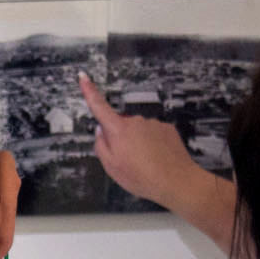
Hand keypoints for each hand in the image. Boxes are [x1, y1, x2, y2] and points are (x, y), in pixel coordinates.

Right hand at [77, 71, 210, 207]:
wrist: (176, 181)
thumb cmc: (143, 177)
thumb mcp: (111, 167)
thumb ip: (101, 146)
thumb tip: (101, 132)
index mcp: (118, 130)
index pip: (99, 106)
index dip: (89, 91)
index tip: (84, 77)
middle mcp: (135, 121)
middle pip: (120, 126)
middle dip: (121, 139)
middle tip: (127, 160)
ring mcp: (152, 123)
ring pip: (138, 131)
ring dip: (139, 144)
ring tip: (145, 164)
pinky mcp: (167, 128)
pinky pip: (153, 134)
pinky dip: (153, 145)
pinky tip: (156, 159)